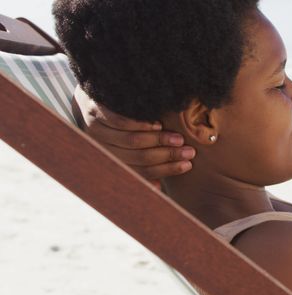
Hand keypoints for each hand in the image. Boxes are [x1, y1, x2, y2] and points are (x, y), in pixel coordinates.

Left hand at [74, 86, 194, 187]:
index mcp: (109, 162)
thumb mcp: (124, 148)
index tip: (187, 165)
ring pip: (132, 141)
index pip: (141, 172)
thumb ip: (140, 165)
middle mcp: (100, 149)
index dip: (166, 170)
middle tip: (189, 152)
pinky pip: (120, 122)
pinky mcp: (95, 111)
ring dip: (159, 141)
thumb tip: (157, 188)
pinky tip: (157, 124)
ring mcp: (96, 130)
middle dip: (168, 156)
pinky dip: (141, 125)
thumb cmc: (115, 128)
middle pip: (139, 157)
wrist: (92, 99)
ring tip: (179, 139)